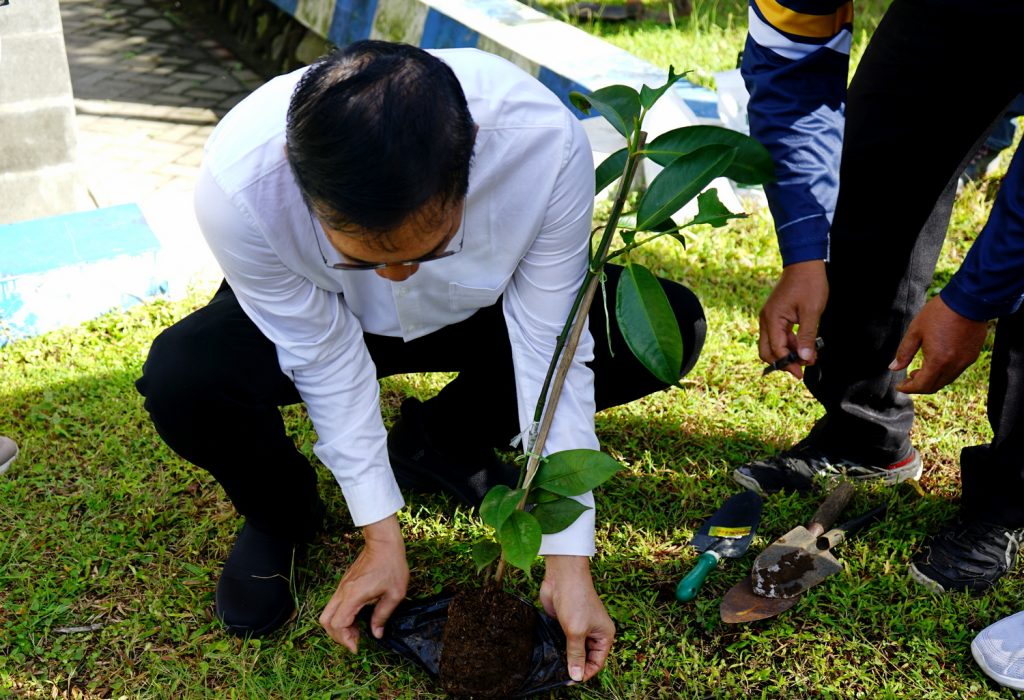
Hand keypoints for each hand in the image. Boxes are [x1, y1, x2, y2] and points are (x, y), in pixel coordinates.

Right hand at [319, 514, 407, 651]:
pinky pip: (335, 605)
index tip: (357, 647)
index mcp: (354, 595)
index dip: (345, 639)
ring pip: (327, 613)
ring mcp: (342, 587)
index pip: (338, 623)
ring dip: (338, 627)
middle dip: (337, 636)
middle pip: (326, 621)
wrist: (384, 543)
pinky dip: (340, 617)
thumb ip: (383, 615)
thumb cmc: (391, 565)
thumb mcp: (395, 593)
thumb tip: (376, 633)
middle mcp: (343, 592)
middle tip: (355, 641)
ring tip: (356, 632)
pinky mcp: (345, 584)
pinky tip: (356, 619)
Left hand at [539, 555, 614, 682]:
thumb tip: (577, 677)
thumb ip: (576, 654)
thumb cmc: (575, 599)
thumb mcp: (576, 631)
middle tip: (559, 674)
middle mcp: (594, 632)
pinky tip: (549, 654)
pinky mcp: (566, 622)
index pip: (598, 662)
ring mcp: (579, 627)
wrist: (563, 576)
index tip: (571, 680)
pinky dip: (558, 647)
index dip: (586, 672)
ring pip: (574, 649)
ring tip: (554, 666)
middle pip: (586, 657)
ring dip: (565, 657)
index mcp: (604, 635)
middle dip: (575, 666)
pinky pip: (564, 640)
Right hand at [758, 260, 827, 378]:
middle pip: (767, 351)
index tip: (801, 372)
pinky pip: (778, 335)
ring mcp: (769, 318)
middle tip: (802, 368)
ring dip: (788, 353)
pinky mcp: (775, 316)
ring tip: (809, 356)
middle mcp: (766, 320)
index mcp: (772, 318)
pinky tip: (805, 345)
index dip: (788, 363)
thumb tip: (805, 358)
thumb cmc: (808, 283)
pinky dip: (789, 343)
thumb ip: (807, 336)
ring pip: (772, 345)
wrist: (804, 263)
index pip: (776, 349)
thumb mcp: (812, 312)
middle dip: (783, 362)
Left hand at [889, 295, 987, 393]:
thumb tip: (893, 368)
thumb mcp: (915, 331)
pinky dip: (943, 373)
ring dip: (931, 379)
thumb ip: (904, 352)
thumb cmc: (939, 313)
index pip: (922, 386)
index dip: (909, 388)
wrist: (968, 300)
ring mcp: (965, 362)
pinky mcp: (972, 356)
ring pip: (946, 380)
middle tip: (908, 377)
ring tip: (919, 370)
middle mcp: (954, 366)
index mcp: (938, 361)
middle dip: (919, 386)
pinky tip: (936, 362)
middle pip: (934, 386)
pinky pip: (955, 371)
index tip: (900, 386)